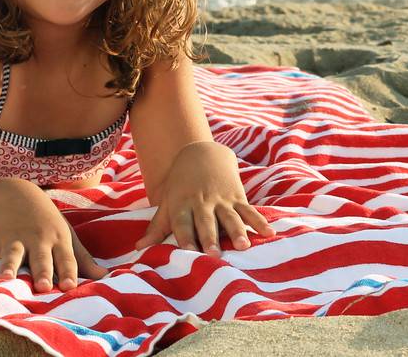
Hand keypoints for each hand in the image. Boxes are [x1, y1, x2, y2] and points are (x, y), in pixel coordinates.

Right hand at [0, 180, 102, 291]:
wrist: (17, 193)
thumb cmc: (46, 221)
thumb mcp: (66, 236)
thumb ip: (82, 259)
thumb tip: (104, 277)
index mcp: (57, 240)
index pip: (66, 258)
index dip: (68, 272)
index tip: (70, 287)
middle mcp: (37, 239)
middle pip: (40, 257)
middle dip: (41, 271)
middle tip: (41, 286)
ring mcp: (14, 238)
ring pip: (11, 254)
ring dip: (8, 266)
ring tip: (5, 279)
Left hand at [134, 141, 274, 254]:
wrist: (202, 152)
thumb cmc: (180, 183)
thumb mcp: (167, 201)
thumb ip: (157, 227)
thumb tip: (139, 248)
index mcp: (182, 204)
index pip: (183, 223)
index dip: (185, 237)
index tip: (188, 253)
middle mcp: (202, 202)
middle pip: (207, 222)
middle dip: (211, 237)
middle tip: (214, 254)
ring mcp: (222, 199)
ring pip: (231, 217)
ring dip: (237, 231)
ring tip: (243, 246)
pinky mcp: (237, 196)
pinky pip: (249, 210)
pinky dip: (259, 221)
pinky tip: (269, 233)